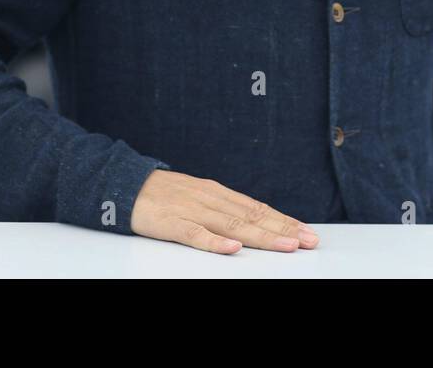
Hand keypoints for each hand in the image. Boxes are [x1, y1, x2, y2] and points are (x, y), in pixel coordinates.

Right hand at [130, 169, 319, 254]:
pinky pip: (195, 234)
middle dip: (283, 230)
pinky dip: (215, 242)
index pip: (257, 208)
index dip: (283, 220)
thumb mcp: (198, 196)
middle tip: (308, 241)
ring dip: (262, 236)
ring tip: (285, 246)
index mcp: (217, 193)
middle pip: (252, 216)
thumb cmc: (164, 194)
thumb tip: (254, 222)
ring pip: (232, 224)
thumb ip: (223, 208)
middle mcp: (210, 199)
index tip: (306, 232)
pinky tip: (233, 248)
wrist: (124, 184)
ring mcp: (191, 210)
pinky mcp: (171, 222)